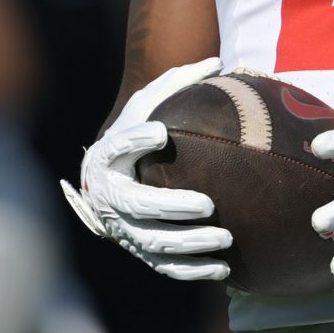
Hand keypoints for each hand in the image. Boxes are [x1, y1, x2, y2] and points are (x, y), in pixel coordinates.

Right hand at [60, 57, 231, 281]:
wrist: (109, 179)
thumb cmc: (136, 135)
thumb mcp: (146, 106)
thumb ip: (176, 83)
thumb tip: (218, 61)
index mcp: (109, 158)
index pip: (119, 147)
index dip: (136, 140)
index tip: (161, 132)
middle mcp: (111, 197)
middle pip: (138, 205)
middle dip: (172, 207)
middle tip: (208, 204)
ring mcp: (124, 229)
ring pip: (154, 242)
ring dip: (189, 243)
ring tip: (224, 238)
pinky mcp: (140, 251)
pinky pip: (165, 267)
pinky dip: (192, 271)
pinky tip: (223, 269)